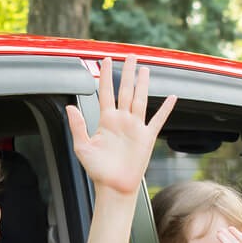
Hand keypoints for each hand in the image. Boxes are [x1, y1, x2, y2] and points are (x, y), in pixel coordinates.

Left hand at [65, 56, 176, 195]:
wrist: (113, 187)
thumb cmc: (97, 170)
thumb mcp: (82, 147)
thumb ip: (78, 126)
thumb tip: (70, 107)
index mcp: (105, 121)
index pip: (105, 92)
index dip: (104, 76)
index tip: (105, 60)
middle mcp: (121, 121)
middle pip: (125, 90)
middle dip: (127, 72)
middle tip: (130, 55)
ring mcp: (135, 127)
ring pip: (140, 99)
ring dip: (143, 84)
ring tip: (145, 68)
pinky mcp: (147, 137)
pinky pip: (158, 120)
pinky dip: (165, 109)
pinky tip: (171, 97)